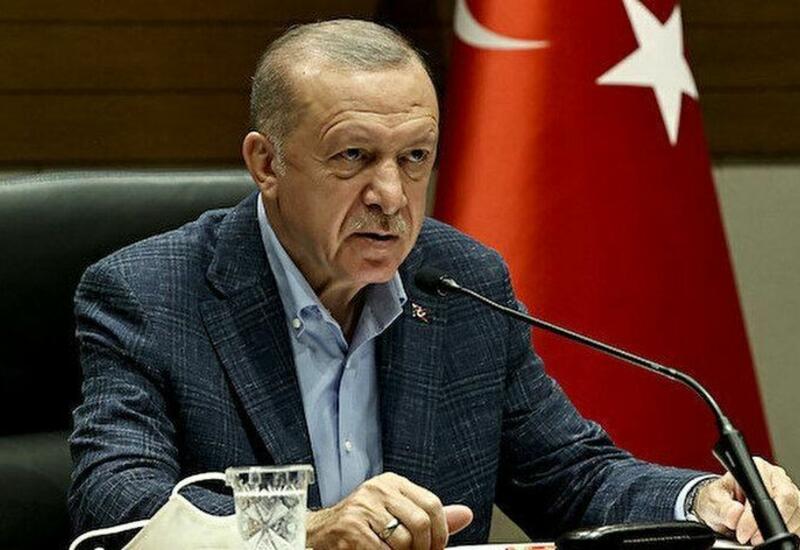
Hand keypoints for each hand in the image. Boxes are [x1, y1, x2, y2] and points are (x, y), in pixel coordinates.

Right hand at [306, 472, 472, 549]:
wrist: (319, 532)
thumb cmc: (360, 525)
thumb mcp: (395, 512)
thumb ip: (428, 516)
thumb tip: (465, 516)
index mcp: (392, 483)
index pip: (432, 503)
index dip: (441, 532)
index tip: (438, 548)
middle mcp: (378, 490)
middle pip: (421, 522)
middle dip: (425, 549)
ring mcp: (363, 508)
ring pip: (404, 541)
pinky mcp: (352, 528)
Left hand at [693, 457, 799, 544]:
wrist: (723, 509)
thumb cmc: (719, 499)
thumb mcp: (713, 501)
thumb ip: (723, 507)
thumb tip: (735, 513)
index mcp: (757, 469)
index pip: (765, 491)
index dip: (755, 515)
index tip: (743, 530)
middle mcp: (776, 478)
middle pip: (787, 501)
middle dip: (767, 524)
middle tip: (750, 538)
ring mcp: (789, 492)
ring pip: (797, 513)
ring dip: (778, 530)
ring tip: (756, 536)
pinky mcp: (794, 509)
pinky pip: (799, 523)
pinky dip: (787, 531)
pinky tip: (768, 533)